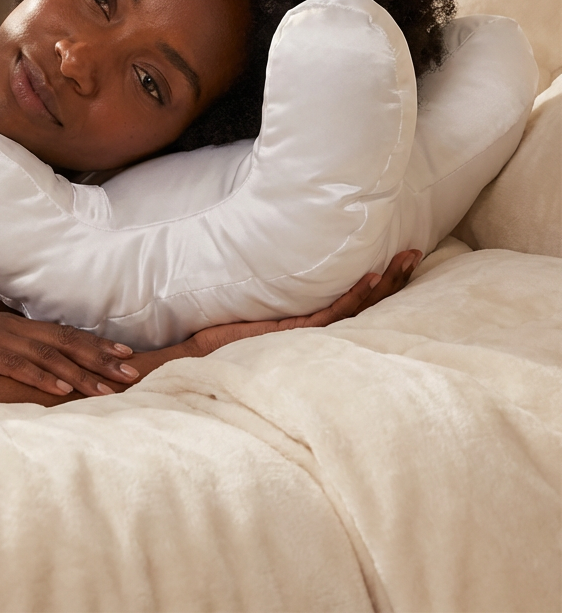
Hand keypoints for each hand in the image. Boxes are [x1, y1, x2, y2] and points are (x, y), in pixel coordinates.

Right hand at [0, 306, 139, 398]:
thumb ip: (10, 349)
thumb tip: (38, 365)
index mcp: (15, 325)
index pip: (65, 333)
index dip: (97, 344)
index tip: (126, 355)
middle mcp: (13, 328)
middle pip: (66, 342)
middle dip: (100, 358)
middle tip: (131, 373)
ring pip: (48, 355)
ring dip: (80, 372)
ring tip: (107, 388)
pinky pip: (16, 366)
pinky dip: (41, 377)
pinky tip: (61, 390)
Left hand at [184, 248, 421, 358]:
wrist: (201, 364)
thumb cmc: (224, 345)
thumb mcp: (254, 320)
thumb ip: (272, 308)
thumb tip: (286, 274)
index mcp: (311, 331)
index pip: (356, 305)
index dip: (381, 285)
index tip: (401, 262)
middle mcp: (316, 335)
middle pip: (367, 305)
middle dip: (394, 280)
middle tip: (415, 253)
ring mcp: (308, 336)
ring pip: (357, 308)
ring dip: (383, 283)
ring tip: (406, 260)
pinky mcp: (294, 335)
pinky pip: (332, 314)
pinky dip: (353, 296)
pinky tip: (371, 278)